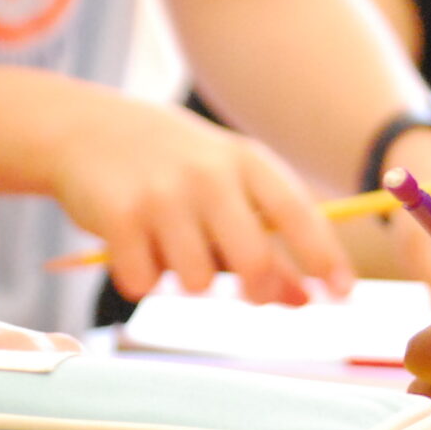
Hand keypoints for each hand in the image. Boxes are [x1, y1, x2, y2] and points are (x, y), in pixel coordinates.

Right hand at [48, 90, 355, 304]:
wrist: (85, 128)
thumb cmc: (172, 164)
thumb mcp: (224, 184)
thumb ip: (265, 238)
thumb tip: (305, 300)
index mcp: (244, 160)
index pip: (296, 213)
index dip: (324, 256)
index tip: (345, 293)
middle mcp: (208, 174)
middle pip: (253, 260)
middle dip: (257, 289)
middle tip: (249, 292)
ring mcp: (162, 194)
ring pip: (198, 282)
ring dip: (187, 281)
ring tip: (171, 247)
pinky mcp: (118, 217)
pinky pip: (144, 284)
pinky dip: (140, 278)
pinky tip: (132, 246)